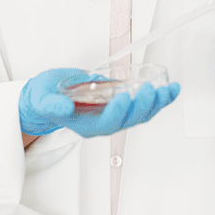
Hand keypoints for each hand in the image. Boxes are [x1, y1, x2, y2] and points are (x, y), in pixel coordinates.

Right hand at [19, 67, 179, 137]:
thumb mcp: (43, 98)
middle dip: (142, 106)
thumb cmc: (48, 97)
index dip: (117, 112)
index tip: (123, 96)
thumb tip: (64, 108)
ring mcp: (114, 115)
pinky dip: (159, 99)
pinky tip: (170, 90)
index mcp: (86, 125)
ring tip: (168, 90)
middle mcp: (103, 123)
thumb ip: (52, 105)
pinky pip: (144, 106)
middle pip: (128, 121)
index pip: (106, 123)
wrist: (50, 96)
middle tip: (150, 90)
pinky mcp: (122, 106)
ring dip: (156, 104)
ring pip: (140, 115)